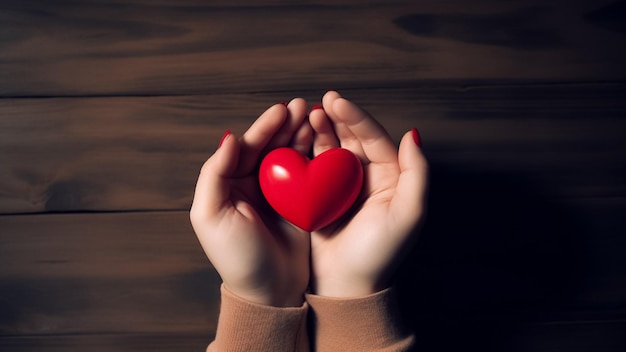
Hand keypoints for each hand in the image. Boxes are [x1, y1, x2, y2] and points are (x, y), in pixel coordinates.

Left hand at [190, 99, 311, 306]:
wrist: (270, 292)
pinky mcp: (302, 203)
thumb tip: (228, 138)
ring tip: (315, 115)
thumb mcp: (210, 216)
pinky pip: (309, 173)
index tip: (281, 111)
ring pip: (290, 154)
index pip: (246, 147)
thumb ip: (214, 174)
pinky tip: (326, 140)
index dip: (263, 128)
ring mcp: (279, 193)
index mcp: (229, 184)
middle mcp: (254, 184)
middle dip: (285, 124)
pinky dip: (316, 155)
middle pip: (270, 146)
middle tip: (302, 106)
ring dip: (301, 134)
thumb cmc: (236, 258)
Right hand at [308, 91, 427, 297]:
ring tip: (307, 115)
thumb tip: (412, 133)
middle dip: (336, 118)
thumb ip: (416, 173)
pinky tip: (296, 140)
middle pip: (352, 139)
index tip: (336, 101)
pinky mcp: (319, 198)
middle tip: (319, 103)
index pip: (374, 138)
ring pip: (331, 149)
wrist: (347, 287)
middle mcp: (367, 179)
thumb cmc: (380, 253)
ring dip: (320, 130)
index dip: (356, 117)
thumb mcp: (408, 214)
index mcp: (390, 179)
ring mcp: (341, 188)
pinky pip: (312, 168)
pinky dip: (305, 151)